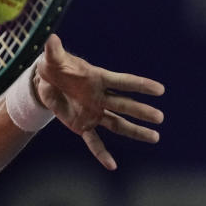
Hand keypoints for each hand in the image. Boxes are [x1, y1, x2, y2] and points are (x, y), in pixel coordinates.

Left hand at [34, 34, 163, 169]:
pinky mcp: (83, 126)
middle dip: (140, 111)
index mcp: (98, 79)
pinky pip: (94, 142)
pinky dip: (101, 154)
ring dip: (135, 131)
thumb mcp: (52, 59)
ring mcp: (94, 113)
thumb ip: (54, 51)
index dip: (140, 85)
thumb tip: (51, 39)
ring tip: (155, 137)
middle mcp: (100, 97)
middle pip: (124, 105)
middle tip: (159, 117)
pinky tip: (112, 166)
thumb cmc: (54, 67)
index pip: (122, 82)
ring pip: (118, 124)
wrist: (45, 83)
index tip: (159, 89)